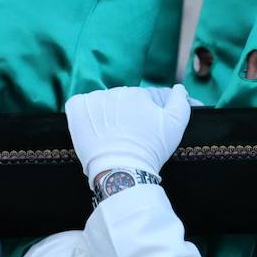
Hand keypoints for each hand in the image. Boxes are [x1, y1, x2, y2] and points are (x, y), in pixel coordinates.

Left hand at [65, 85, 190, 182]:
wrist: (122, 169)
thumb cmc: (150, 149)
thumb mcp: (175, 125)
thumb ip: (180, 101)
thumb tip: (179, 87)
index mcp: (137, 93)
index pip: (140, 99)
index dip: (143, 116)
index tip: (142, 132)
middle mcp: (115, 91)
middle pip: (120, 101)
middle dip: (124, 115)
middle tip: (128, 137)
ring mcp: (94, 100)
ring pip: (101, 104)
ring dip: (105, 115)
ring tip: (110, 137)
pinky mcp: (76, 109)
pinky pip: (79, 105)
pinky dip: (83, 115)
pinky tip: (91, 129)